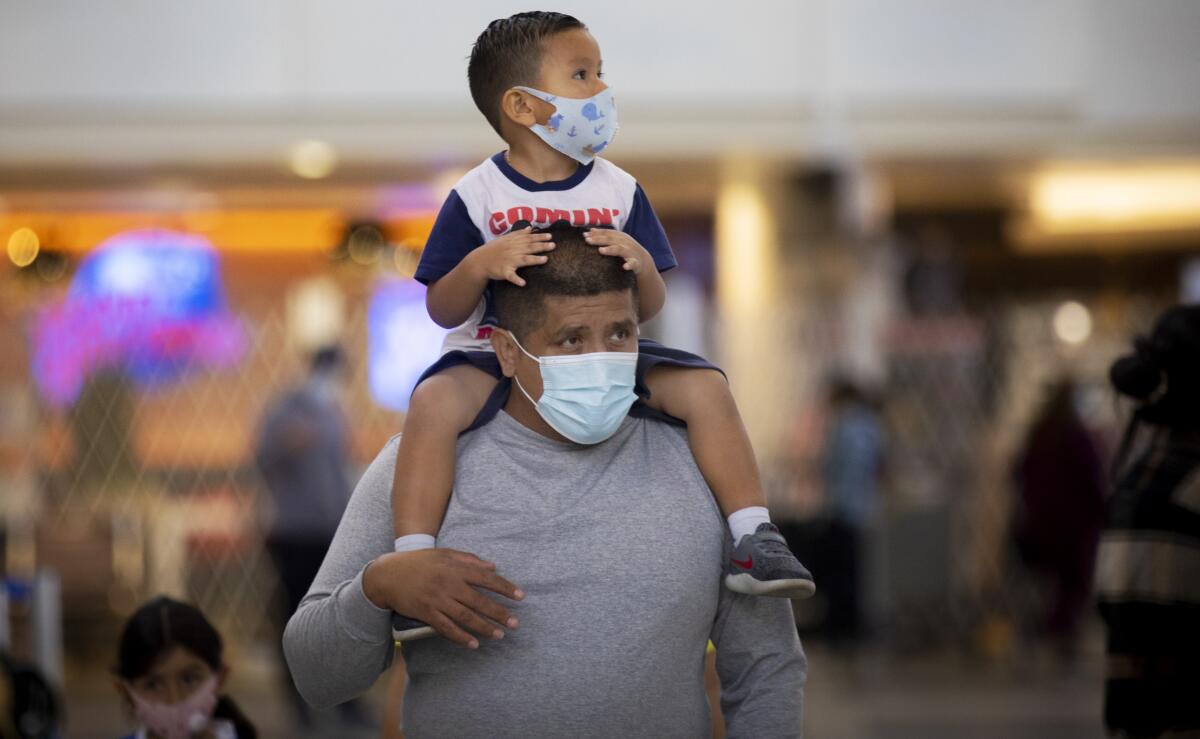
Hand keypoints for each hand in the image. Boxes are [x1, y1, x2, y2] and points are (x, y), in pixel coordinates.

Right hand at [363, 548, 523, 648]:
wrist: (388, 574)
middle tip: (515, 623)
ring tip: (499, 635)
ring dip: (484, 628)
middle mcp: (448, 585)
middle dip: (499, 613)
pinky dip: (461, 637)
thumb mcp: (445, 554)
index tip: (520, 596)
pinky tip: (474, 644)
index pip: (486, 579)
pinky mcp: (426, 614)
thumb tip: (493, 567)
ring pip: (465, 617)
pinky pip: (446, 628)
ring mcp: (437, 600)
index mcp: (455, 568)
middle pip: (479, 601)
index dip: (504, 588)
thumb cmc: (419, 562)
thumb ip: (470, 560)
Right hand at [467, 227, 554, 286]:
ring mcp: (509, 261)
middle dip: (541, 246)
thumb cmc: (494, 250)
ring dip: (534, 260)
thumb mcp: (505, 238)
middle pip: (529, 248)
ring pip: (523, 260)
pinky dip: (516, 280)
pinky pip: (511, 276)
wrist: (479, 261)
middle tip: (553, 245)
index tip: (550, 236)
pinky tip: (523, 283)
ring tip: (545, 260)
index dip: (540, 237)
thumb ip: (518, 234)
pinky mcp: (504, 272)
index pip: (529, 238)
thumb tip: (530, 228)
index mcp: (513, 242)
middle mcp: (513, 250)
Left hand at [583, 229, 651, 274]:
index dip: (596, 233)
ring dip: (610, 250)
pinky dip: (629, 264)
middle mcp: (625, 243)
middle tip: (587, 240)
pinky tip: (625, 267)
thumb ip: (604, 236)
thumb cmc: (626, 250)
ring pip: (620, 250)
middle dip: (599, 239)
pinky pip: (633, 263)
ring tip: (600, 250)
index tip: (584, 235)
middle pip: (610, 240)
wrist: (644, 261)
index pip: (607, 233)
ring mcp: (630, 252)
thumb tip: (589, 230)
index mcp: (620, 237)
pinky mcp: (636, 262)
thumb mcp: (616, 241)